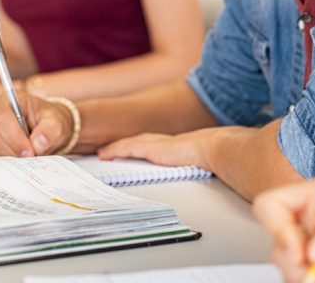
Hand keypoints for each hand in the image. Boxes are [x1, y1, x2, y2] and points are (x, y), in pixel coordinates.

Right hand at [0, 91, 73, 156]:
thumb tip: (38, 143)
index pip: (3, 117)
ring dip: (12, 155)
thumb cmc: (50, 121)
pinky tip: (21, 156)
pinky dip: (7, 159)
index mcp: (9, 99)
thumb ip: (50, 131)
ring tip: (29, 153)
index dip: (15, 137)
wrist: (48, 129)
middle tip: (33, 156)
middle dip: (15, 149)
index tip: (30, 151)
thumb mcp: (57, 123)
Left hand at [97, 128, 218, 168]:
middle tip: (109, 151)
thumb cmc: (210, 155)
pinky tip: (105, 155)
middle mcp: (162, 142)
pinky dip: (115, 150)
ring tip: (102, 154)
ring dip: (115, 148)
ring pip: (129, 144)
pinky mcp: (151, 148)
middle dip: (123, 146)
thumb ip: (194, 165)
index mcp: (173, 145)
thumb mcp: (199, 162)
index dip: (138, 147)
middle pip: (137, 142)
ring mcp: (155, 143)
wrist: (212, 147)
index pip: (151, 145)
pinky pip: (127, 148)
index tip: (130, 151)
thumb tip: (202, 172)